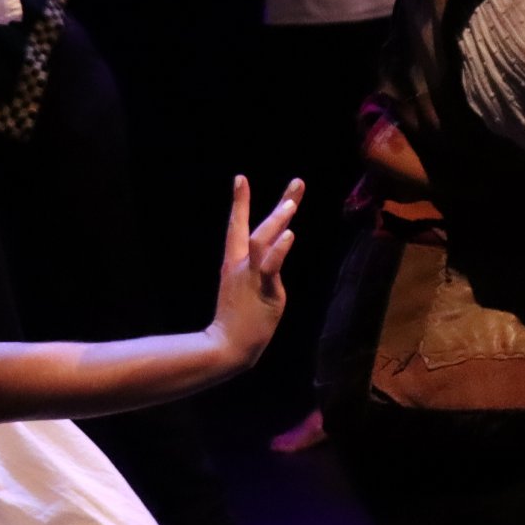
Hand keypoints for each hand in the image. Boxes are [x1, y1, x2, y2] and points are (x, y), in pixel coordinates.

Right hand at [209, 175, 300, 367]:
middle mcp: (241, 264)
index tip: (241, 177)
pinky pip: (271, 267)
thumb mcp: (244, 289)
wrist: (226, 346)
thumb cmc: (236, 320)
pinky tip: (290, 235)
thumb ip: (256, 272)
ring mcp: (251, 276)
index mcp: (234, 263)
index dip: (240, 202)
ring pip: (262, 241)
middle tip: (298, 182)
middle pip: (257, 226)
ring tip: (291, 204)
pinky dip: (279, 250)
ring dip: (277, 220)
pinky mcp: (264, 290)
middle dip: (279, 204)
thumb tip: (269, 260)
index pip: (236, 226)